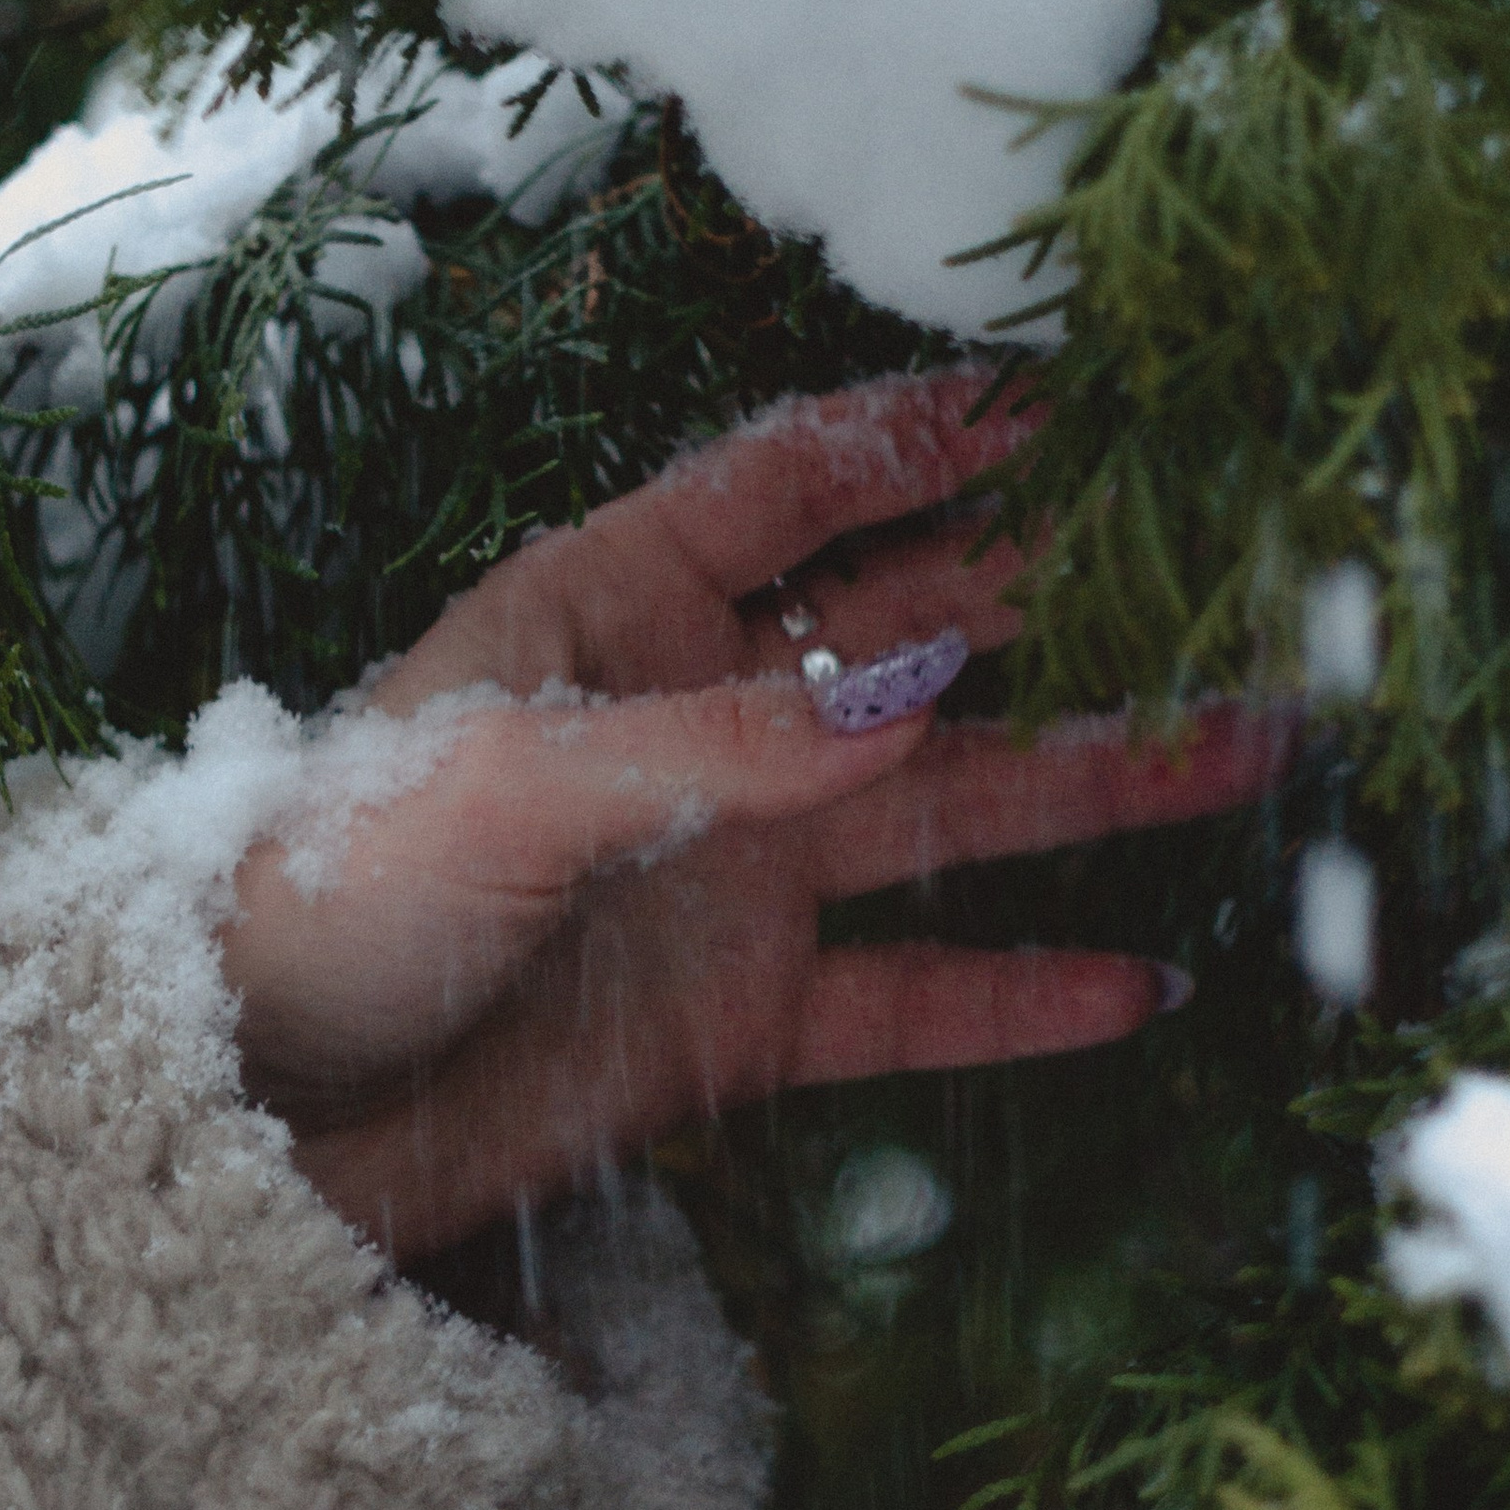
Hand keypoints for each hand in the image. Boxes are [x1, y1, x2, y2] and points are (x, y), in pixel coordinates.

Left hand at [221, 371, 1285, 1260]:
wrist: (258, 1110)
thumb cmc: (329, 892)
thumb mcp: (504, 782)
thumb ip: (714, 744)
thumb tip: (915, 698)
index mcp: (614, 606)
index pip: (797, 485)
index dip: (928, 437)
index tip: (1077, 399)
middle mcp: (701, 719)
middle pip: (915, 631)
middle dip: (1066, 593)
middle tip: (1228, 560)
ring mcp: (737, 867)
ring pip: (957, 806)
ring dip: (1100, 778)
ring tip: (1251, 750)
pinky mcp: (745, 1014)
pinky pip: (914, 994)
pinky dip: (1021, 992)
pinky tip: (1141, 984)